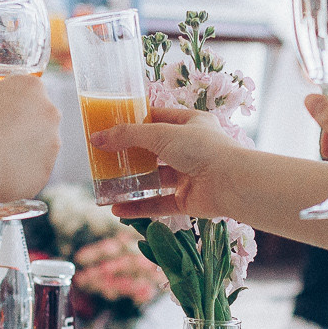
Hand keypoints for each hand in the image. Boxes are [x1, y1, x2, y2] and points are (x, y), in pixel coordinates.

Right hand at [89, 106, 248, 220]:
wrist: (231, 183)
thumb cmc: (202, 149)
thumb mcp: (160, 134)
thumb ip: (128, 136)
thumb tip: (96, 138)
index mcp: (191, 124)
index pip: (158, 118)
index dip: (135, 121)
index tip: (111, 126)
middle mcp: (191, 148)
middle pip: (154, 150)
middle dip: (130, 154)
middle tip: (105, 157)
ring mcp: (189, 175)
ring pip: (155, 179)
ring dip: (132, 183)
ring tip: (107, 185)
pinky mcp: (187, 200)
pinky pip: (158, 203)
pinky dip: (139, 207)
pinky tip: (117, 210)